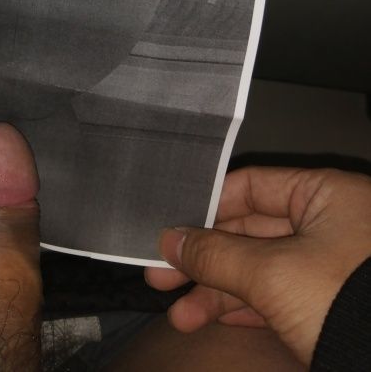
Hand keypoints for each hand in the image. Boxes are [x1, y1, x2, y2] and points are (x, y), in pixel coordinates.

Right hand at [145, 167, 370, 366]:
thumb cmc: (344, 299)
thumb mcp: (271, 273)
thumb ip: (215, 254)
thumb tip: (169, 242)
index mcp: (325, 195)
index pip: (251, 186)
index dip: (206, 206)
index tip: (170, 228)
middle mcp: (329, 224)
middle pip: (249, 231)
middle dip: (204, 259)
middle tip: (161, 275)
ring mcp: (330, 268)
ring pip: (259, 269)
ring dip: (216, 291)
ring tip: (180, 315)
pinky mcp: (328, 305)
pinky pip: (275, 296)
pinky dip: (241, 307)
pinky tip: (206, 319)